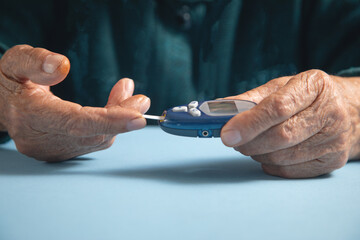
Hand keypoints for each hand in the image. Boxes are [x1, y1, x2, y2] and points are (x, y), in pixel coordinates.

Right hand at [0, 45, 149, 160]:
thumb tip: (64, 65)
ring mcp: (52, 150)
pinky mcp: (61, 152)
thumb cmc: (9, 82)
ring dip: (118, 119)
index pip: (75, 123)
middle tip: (142, 100)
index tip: (138, 117)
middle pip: (93, 134)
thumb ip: (35, 61)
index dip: (109, 121)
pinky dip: (109, 125)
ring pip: (97, 140)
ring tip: (130, 94)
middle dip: (122, 117)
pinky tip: (116, 107)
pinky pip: (93, 141)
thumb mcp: (14, 62)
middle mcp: (42, 140)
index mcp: (30, 116)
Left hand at [221, 70, 359, 177]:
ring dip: (257, 153)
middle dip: (249, 142)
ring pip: (282, 157)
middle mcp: (330, 112)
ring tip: (253, 143)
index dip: (249, 123)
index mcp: (314, 86)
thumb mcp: (280, 87)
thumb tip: (219, 111)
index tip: (226, 133)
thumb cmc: (305, 97)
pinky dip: (271, 164)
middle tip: (233, 140)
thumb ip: (250, 99)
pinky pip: (289, 171)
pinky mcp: (332, 161)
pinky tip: (269, 153)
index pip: (278, 107)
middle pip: (281, 136)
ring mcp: (335, 140)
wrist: (345, 112)